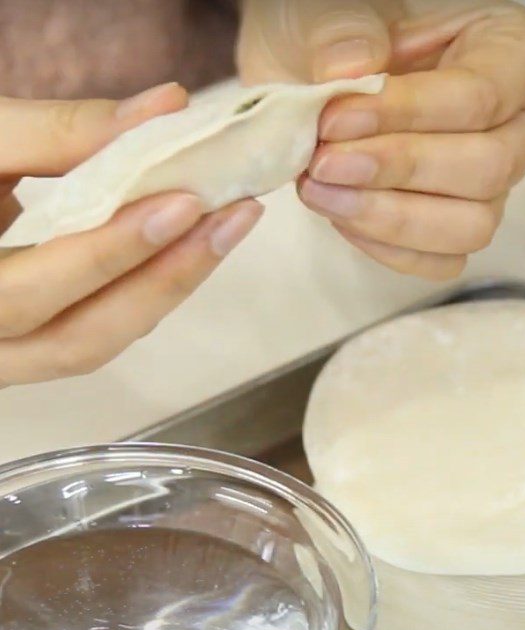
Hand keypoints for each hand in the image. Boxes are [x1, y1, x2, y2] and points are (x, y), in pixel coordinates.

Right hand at [0, 84, 263, 385]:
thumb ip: (58, 132)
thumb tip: (166, 109)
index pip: (29, 291)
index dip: (111, 252)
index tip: (185, 204)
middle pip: (82, 339)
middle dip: (165, 280)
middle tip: (232, 219)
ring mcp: (7, 355)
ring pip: (96, 345)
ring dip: (168, 289)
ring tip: (225, 229)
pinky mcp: (32, 345)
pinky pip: (97, 330)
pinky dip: (146, 291)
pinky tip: (188, 248)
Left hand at [237, 0, 524, 279]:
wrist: (330, 88)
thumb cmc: (350, 41)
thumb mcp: (338, 14)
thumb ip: (343, 30)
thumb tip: (351, 68)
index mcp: (520, 54)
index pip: (480, 96)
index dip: (407, 114)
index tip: (335, 121)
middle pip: (487, 168)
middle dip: (398, 170)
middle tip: (323, 164)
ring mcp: (501, 189)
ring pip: (472, 226)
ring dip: (389, 217)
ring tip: (321, 191)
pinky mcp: (464, 232)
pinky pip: (443, 261)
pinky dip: (388, 248)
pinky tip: (342, 216)